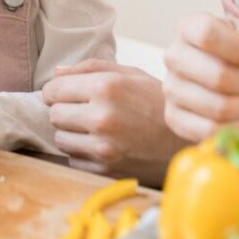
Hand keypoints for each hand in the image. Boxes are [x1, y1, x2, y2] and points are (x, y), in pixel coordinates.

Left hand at [43, 59, 185, 184]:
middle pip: (54, 115)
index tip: (65, 93)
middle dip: (64, 110)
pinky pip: (74, 159)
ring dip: (71, 132)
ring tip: (93, 127)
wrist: (185, 140)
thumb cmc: (156, 101)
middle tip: (82, 109)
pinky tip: (102, 144)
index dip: (56, 91)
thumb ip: (90, 68)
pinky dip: (82, 152)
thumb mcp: (129, 73)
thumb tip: (56, 73)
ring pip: (60, 139)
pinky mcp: (105, 169)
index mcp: (105, 87)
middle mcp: (102, 117)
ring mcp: (103, 147)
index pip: (53, 90)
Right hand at [162, 13, 238, 141]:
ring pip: (219, 107)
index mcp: (189, 27)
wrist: (234, 80)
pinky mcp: (173, 117)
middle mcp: (173, 56)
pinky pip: (210, 131)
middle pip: (219, 76)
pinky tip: (238, 117)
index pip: (209, 35)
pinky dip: (234, 128)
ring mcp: (170, 88)